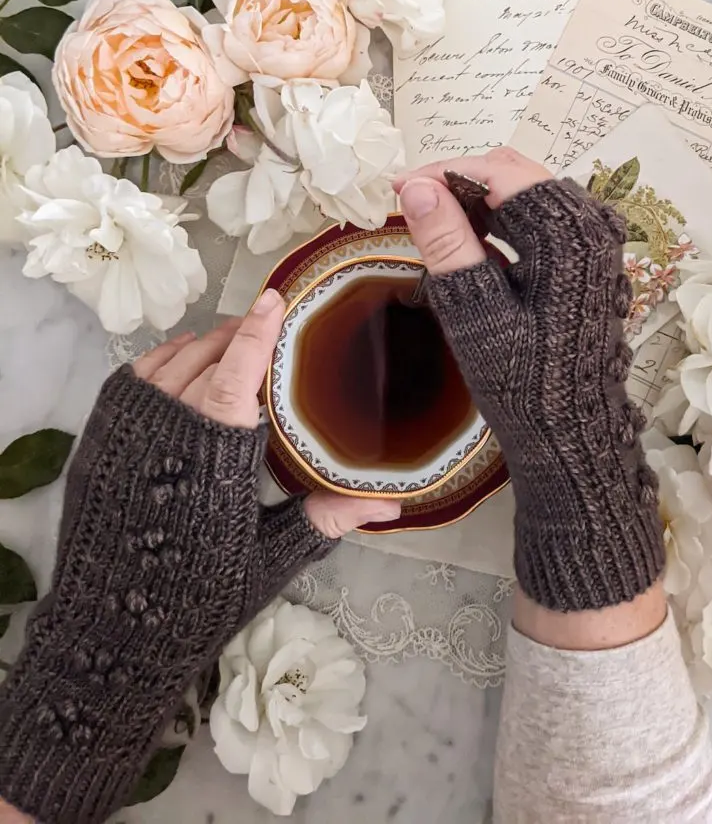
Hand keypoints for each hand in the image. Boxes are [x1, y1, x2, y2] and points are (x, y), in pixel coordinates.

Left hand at [0, 293, 397, 823]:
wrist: (115, 632)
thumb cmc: (201, 595)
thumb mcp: (271, 556)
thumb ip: (327, 517)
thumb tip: (394, 505)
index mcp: (214, 457)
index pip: (237, 373)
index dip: (258, 332)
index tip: (275, 298)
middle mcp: (166, 433)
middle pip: (204, 358)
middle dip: (236, 335)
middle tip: (265, 326)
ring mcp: (126, 435)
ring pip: (166, 363)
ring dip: (200, 345)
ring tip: (228, 340)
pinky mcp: (98, 442)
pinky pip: (131, 380)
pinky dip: (160, 361)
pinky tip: (180, 364)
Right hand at [395, 148, 665, 615]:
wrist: (574, 436)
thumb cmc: (524, 383)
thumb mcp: (476, 315)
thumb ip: (448, 244)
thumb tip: (417, 186)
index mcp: (570, 235)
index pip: (500, 172)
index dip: (445, 172)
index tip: (399, 188)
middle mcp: (592, 227)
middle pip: (517, 175)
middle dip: (461, 182)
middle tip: (411, 204)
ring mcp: (595, 243)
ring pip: (527, 194)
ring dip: (479, 200)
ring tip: (433, 222)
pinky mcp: (589, 261)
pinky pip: (539, 220)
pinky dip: (501, 221)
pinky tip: (469, 242)